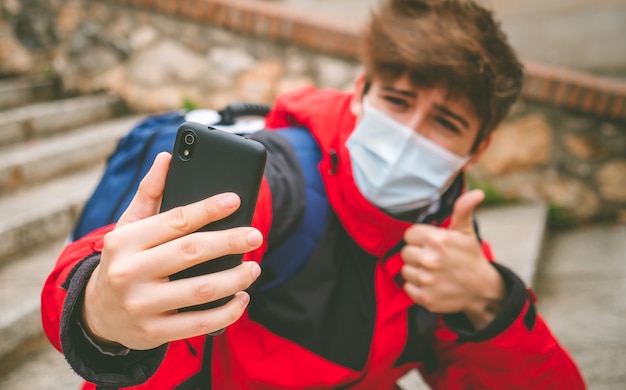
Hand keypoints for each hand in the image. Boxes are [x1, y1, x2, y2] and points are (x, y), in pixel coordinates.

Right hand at [82, 152, 262, 349]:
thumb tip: (168, 156)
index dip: (208, 209)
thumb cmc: (123, 260)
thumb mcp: (128, 226)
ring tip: (253, 268)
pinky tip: (242, 298)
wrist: (97, 314)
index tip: (236, 200)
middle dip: (230, 242)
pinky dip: (228, 312)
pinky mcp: (153, 333)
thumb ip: (150, 192)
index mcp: (124, 241)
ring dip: (235, 278)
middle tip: (256, 235)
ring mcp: (141, 306)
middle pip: (191, 253)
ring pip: (201, 290)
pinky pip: (200, 324)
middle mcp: (129, 273)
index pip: (174, 221)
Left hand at [400, 189, 504, 329]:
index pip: (409, 235)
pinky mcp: (425, 298)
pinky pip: (407, 287)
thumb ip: (463, 210)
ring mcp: (427, 280)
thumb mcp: (466, 232)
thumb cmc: (470, 256)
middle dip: (417, 254)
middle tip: (433, 258)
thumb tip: (477, 193)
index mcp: (436, 240)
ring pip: (405, 271)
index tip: (431, 243)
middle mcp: (429, 260)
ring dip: (416, 271)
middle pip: (405, 253)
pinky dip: (417, 287)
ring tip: (433, 271)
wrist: (481, 289)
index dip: (419, 238)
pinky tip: (431, 283)